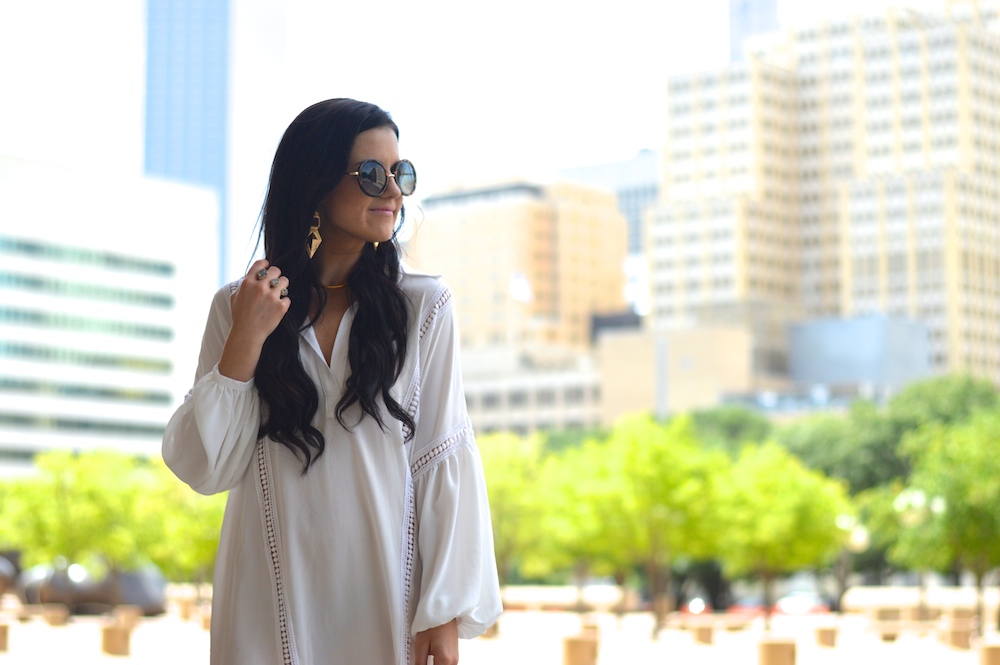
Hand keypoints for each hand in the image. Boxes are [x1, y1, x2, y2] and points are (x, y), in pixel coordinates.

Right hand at [218, 260, 290, 380]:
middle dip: (276, 276)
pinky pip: (288, 297)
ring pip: (285, 281)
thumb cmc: (240, 316)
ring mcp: (271, 297)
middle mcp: (259, 287)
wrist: (247, 334)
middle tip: (274, 283)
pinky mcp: (281, 307)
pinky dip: (284, 302)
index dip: (266, 264)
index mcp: (247, 283)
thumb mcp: (235, 297)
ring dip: (282, 287)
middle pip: (276, 270)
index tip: (267, 268)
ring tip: (278, 293)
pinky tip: (278, 307)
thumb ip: (244, 284)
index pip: (260, 264)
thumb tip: (252, 275)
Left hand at [413, 619, 457, 664]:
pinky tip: (431, 660)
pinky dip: (438, 664)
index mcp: (445, 660)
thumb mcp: (421, 645)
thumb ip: (419, 663)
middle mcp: (453, 661)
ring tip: (425, 659)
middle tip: (421, 661)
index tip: (419, 664)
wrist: (444, 612)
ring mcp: (455, 659)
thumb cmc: (433, 624)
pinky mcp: (455, 655)